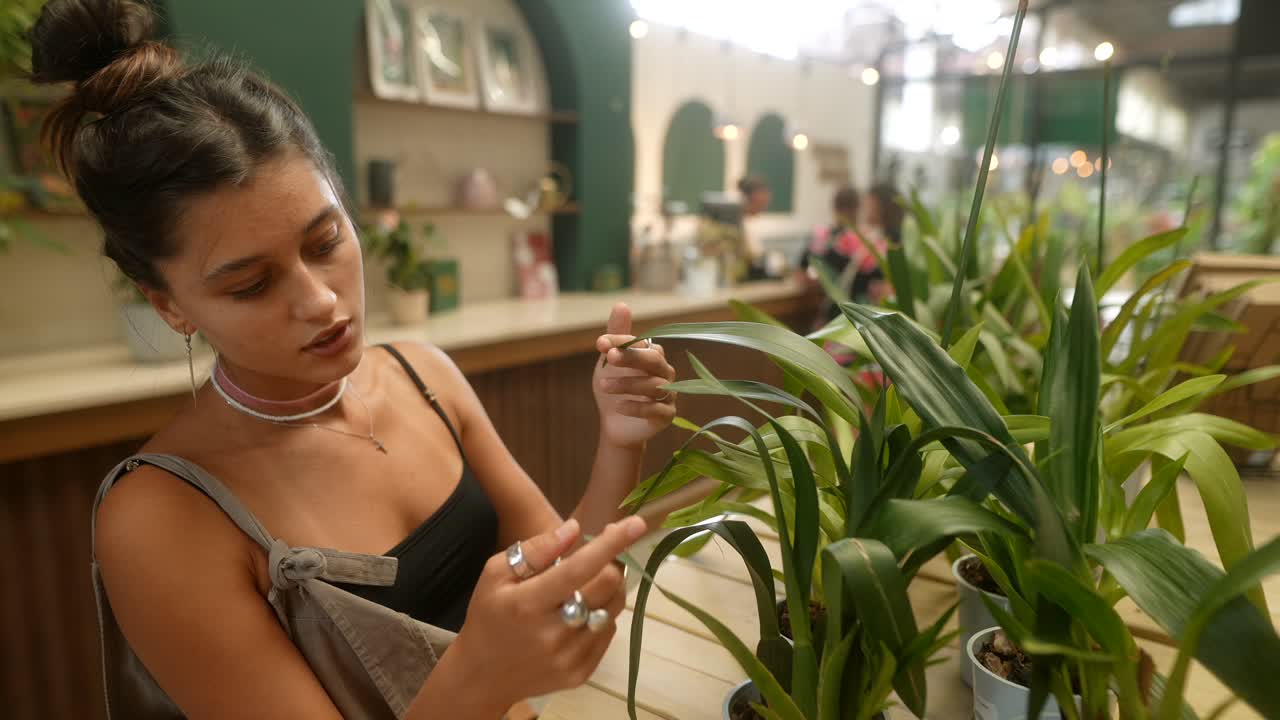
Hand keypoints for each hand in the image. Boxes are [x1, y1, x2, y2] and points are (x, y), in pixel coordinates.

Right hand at [450, 516, 646, 706]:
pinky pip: (608, 632)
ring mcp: (569, 657)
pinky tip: (580, 614)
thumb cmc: (489, 615)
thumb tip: (573, 529)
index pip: (579, 568)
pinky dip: (601, 615)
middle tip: (601, 557)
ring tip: (588, 585)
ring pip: (613, 608)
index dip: (610, 544)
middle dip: (612, 563)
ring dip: (609, 589)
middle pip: (606, 586)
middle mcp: (553, 633)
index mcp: (528, 603)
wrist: (483, 676)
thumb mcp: (496, 574)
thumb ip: (535, 550)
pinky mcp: (581, 673)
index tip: (636, 523)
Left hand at [593, 303, 676, 449]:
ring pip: (652, 385)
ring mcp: (669, 394)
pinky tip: (619, 406)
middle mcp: (665, 372)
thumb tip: (621, 304)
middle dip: (630, 357)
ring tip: (603, 385)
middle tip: (608, 358)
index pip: (641, 342)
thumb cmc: (616, 387)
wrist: (615, 423)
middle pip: (653, 360)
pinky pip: (656, 409)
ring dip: (626, 384)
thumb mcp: (610, 362)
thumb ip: (617, 336)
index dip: (621, 341)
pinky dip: (637, 407)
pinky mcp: (667, 416)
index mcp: (653, 355)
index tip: (599, 343)